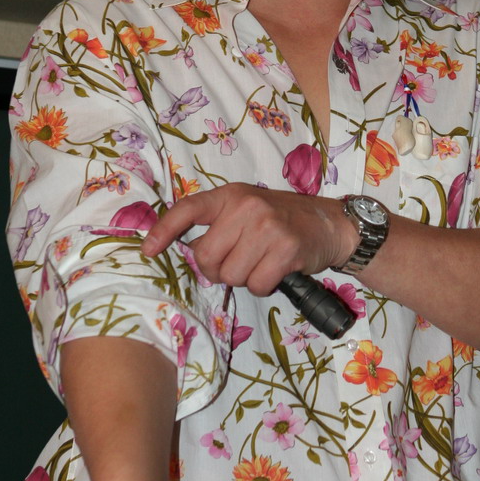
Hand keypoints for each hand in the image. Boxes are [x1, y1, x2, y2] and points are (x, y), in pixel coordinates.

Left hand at [141, 184, 355, 295]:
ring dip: (244, 278)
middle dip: (217, 269)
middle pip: (206, 256)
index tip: (148, 251)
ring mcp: (267, 227)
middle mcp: (247, 206)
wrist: (331, 223)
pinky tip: (277, 270)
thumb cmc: (283, 220)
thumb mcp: (249, 209)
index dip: (164, 230)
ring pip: (230, 275)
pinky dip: (264, 285)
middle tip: (238, 263)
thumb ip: (220, 224)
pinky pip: (256, 284)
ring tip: (262, 263)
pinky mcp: (286, 249)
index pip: (188, 209)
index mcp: (232, 195)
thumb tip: (190, 255)